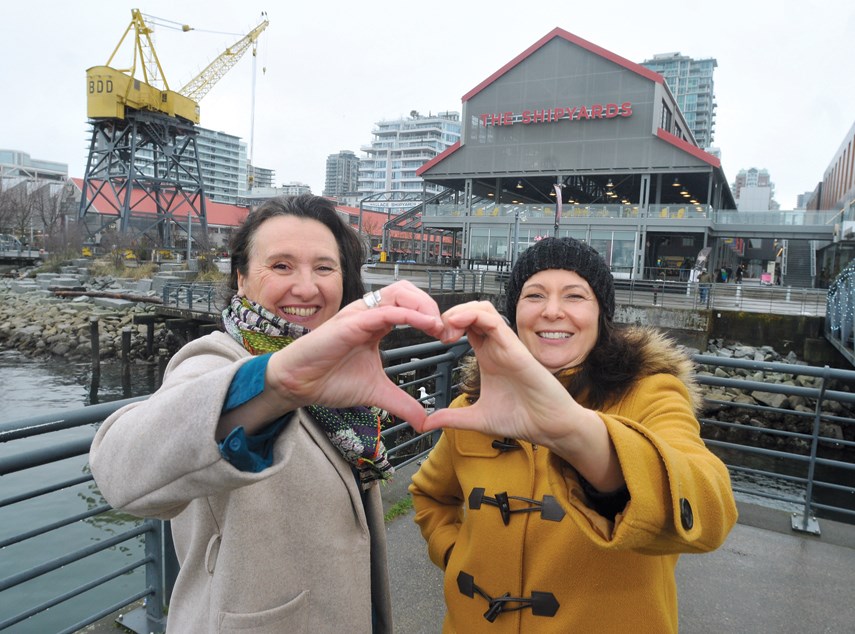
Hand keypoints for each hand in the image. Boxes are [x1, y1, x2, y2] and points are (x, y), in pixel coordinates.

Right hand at [264, 281, 444, 425]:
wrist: (298, 385)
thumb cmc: (329, 380)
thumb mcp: (376, 392)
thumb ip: (402, 403)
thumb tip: (424, 421)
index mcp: (376, 323)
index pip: (411, 304)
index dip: (433, 316)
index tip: (448, 338)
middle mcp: (369, 313)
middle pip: (408, 291)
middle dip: (433, 305)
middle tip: (447, 331)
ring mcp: (359, 314)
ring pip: (399, 292)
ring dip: (425, 305)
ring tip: (439, 327)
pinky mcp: (351, 322)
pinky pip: (386, 311)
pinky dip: (410, 314)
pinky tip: (427, 325)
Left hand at [419, 302, 582, 439]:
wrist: (549, 427)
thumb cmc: (522, 418)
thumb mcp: (477, 419)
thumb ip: (452, 418)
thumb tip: (427, 424)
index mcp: (487, 357)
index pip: (466, 326)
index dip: (447, 326)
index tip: (433, 340)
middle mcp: (496, 347)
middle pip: (473, 311)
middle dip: (450, 314)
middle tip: (438, 333)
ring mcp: (506, 345)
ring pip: (483, 309)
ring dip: (460, 311)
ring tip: (447, 328)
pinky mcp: (515, 348)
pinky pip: (494, 321)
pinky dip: (473, 316)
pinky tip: (457, 326)